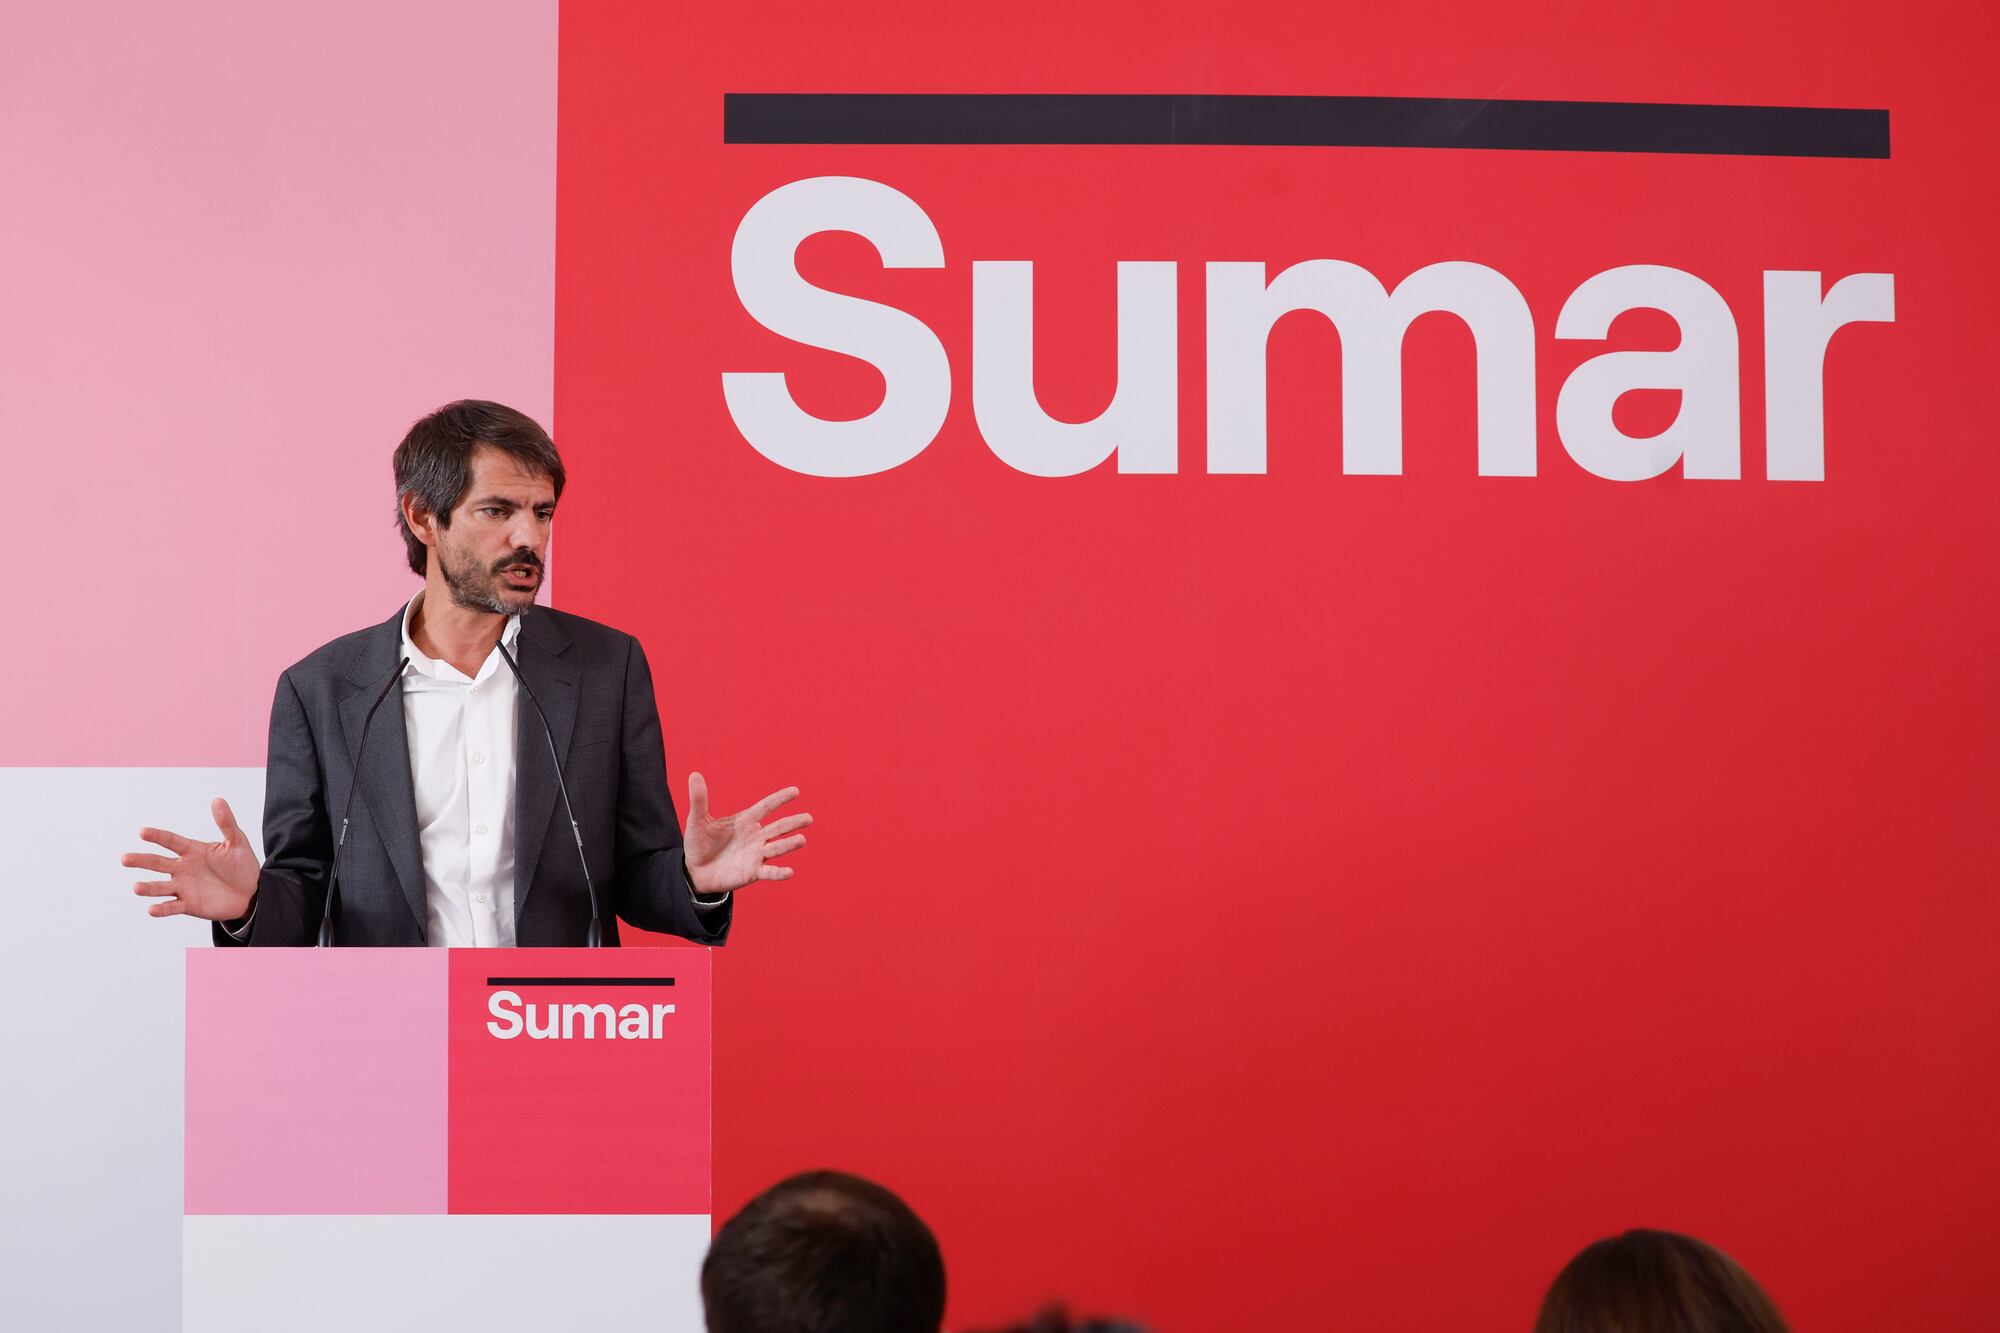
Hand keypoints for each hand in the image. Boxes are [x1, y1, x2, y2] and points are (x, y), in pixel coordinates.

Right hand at [123, 798, 261, 921]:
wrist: (252, 892)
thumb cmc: (241, 865)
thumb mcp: (236, 842)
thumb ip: (226, 823)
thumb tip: (218, 800)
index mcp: (192, 850)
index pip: (171, 841)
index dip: (158, 836)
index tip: (143, 832)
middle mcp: (183, 868)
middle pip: (158, 863)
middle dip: (141, 860)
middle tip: (125, 859)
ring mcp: (184, 887)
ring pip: (160, 887)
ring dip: (148, 888)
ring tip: (136, 887)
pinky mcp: (189, 905)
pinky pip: (172, 907)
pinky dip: (162, 909)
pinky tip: (152, 909)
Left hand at [682, 772, 809, 895]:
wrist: (695, 871)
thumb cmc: (699, 844)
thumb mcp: (697, 820)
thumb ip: (699, 799)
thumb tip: (694, 774)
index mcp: (745, 821)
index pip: (766, 807)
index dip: (780, 799)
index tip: (795, 791)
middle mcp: (755, 837)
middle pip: (778, 827)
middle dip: (793, 823)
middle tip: (809, 818)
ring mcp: (756, 855)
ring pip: (777, 848)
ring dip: (789, 844)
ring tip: (802, 840)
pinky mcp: (752, 873)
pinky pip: (769, 872)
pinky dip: (779, 873)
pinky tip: (789, 872)